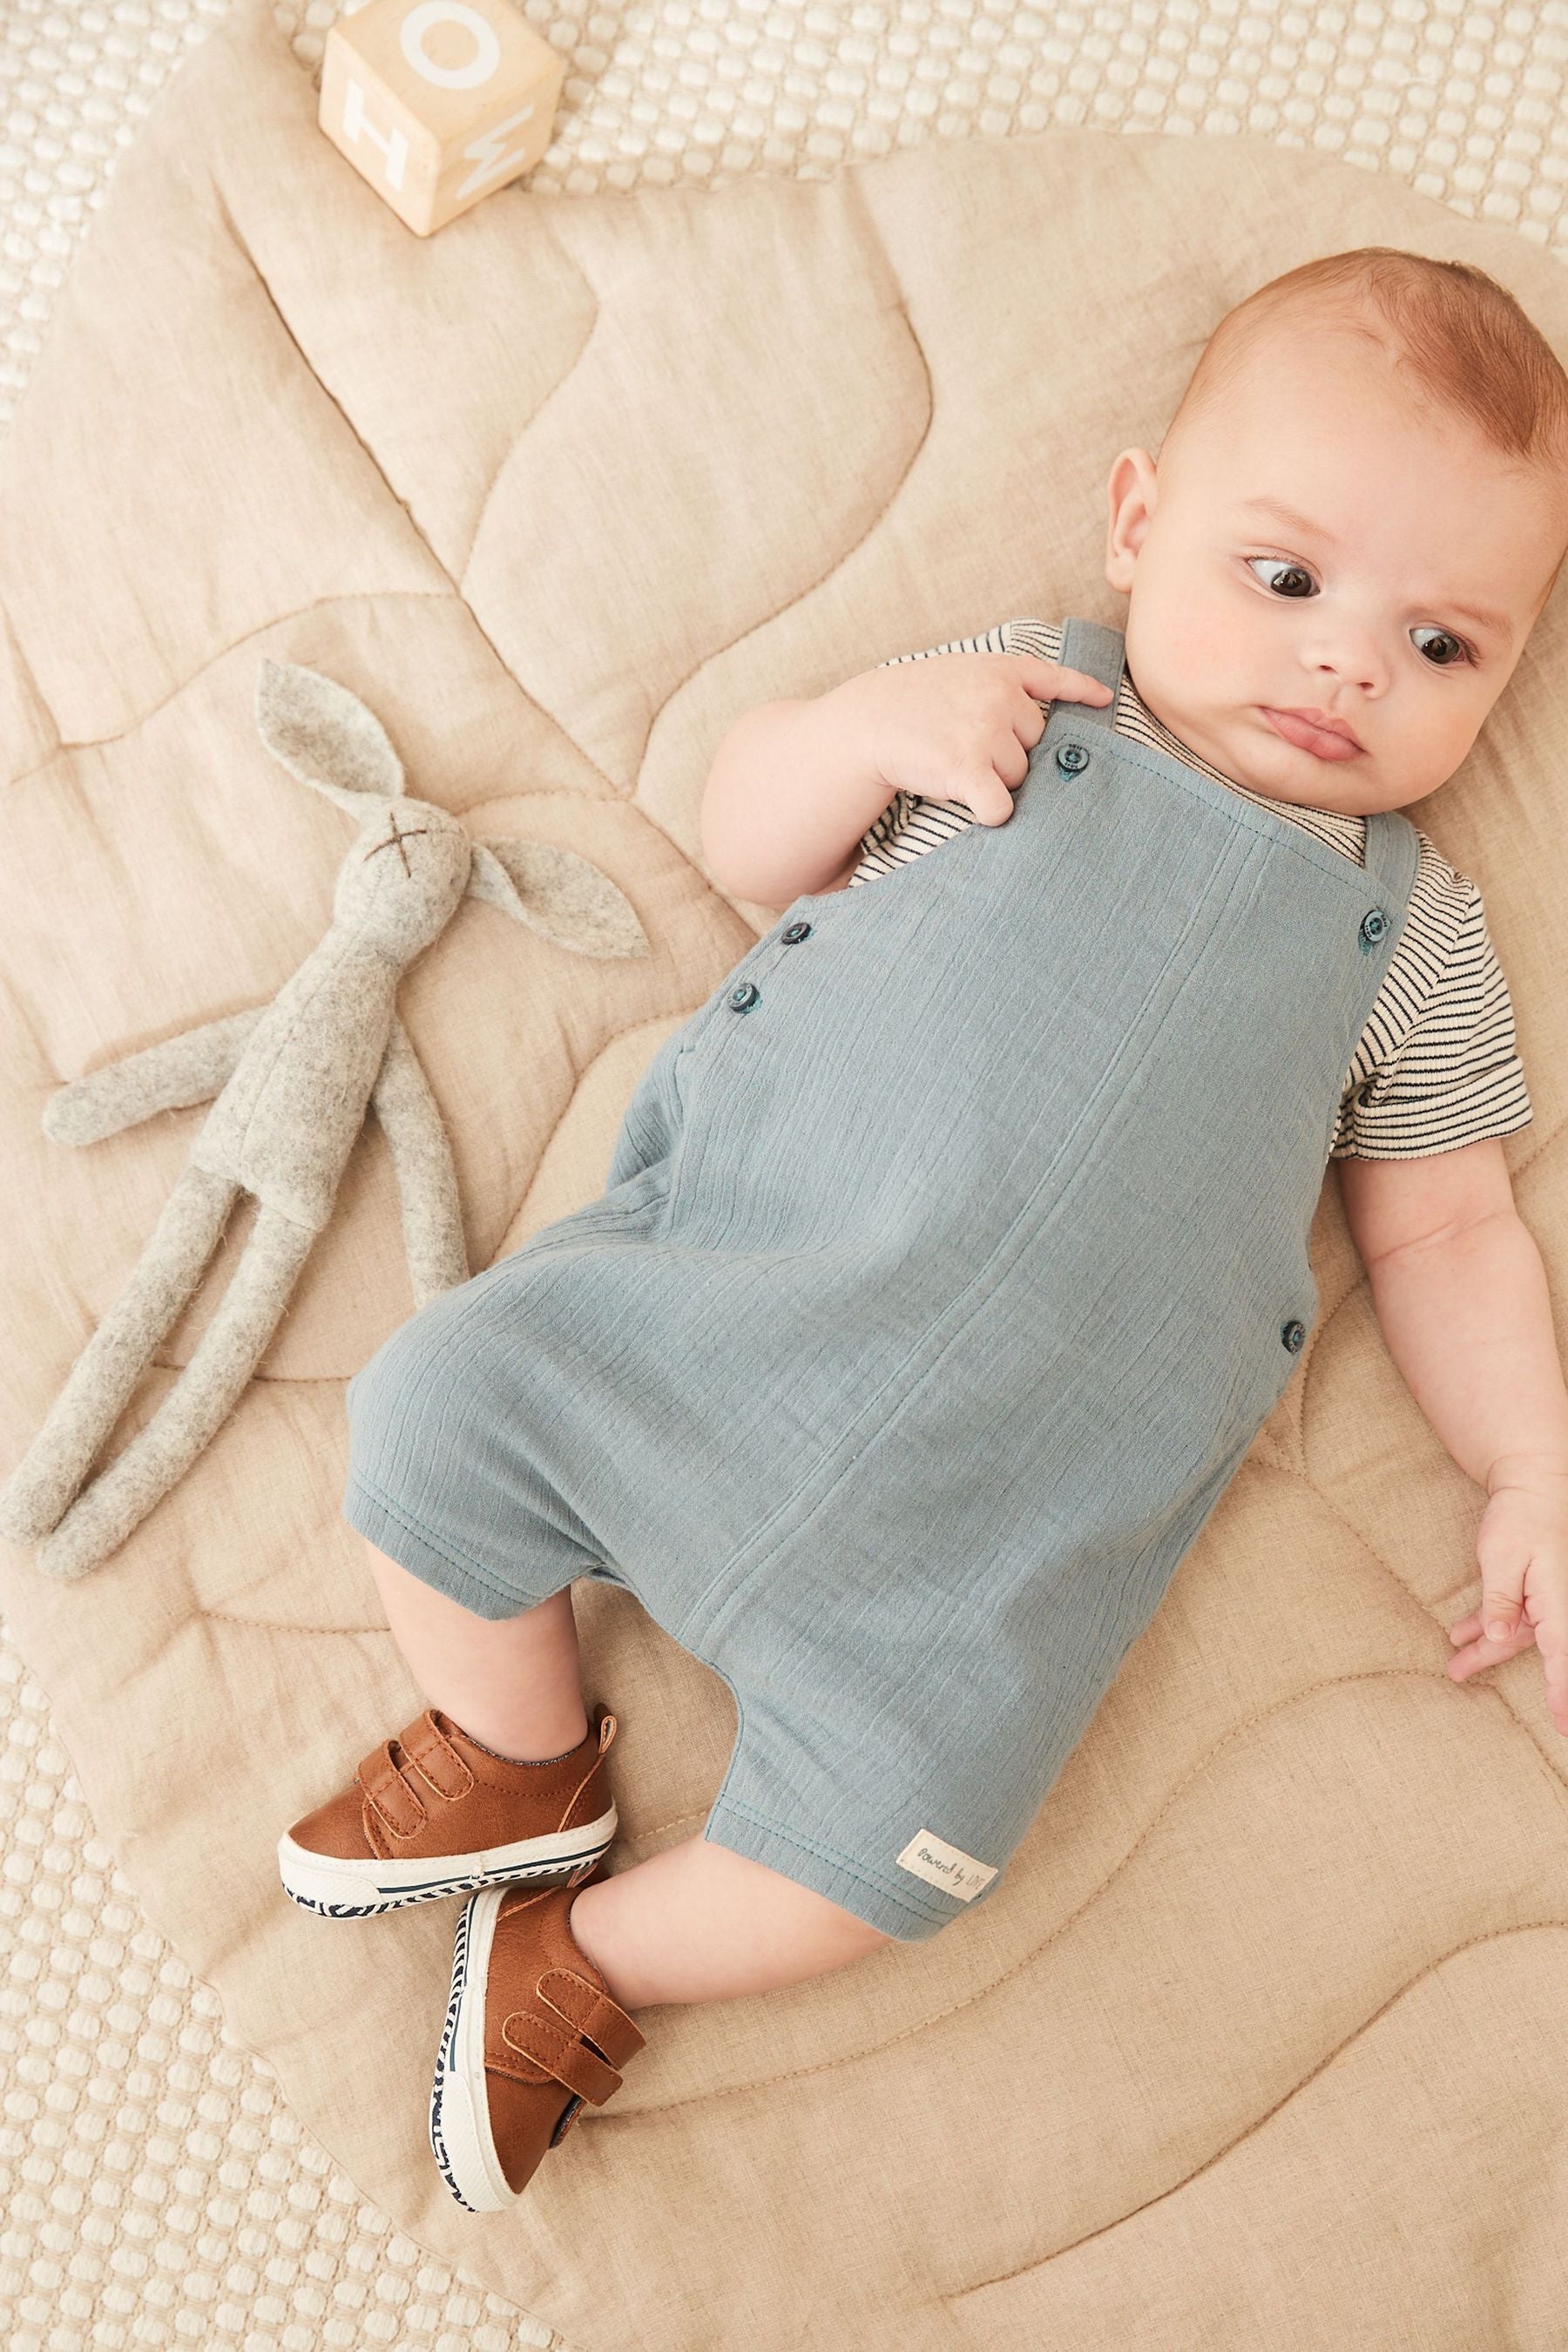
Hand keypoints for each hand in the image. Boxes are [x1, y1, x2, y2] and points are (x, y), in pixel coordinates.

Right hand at [835, 652, 1113, 827]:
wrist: (865, 723)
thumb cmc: (911, 703)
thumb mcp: (958, 672)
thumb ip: (1000, 683)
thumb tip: (1047, 716)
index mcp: (1000, 669)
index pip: (1054, 679)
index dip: (1082, 692)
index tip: (1104, 701)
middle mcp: (998, 697)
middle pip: (1035, 744)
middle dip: (1009, 753)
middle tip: (966, 746)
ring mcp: (984, 732)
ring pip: (1018, 777)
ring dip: (993, 780)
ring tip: (953, 763)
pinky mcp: (967, 769)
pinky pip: (1001, 807)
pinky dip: (990, 813)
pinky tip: (969, 802)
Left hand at [1447, 1458, 1567, 1734]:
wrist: (1534, 1485)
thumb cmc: (1522, 1519)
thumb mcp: (1503, 1559)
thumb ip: (1502, 1603)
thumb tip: (1502, 1640)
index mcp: (1560, 1602)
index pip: (1564, 1658)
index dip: (1563, 1694)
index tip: (1563, 1725)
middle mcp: (1560, 1606)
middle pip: (1549, 1654)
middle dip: (1544, 1687)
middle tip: (1557, 1732)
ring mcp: (1548, 1600)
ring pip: (1520, 1638)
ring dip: (1487, 1653)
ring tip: (1454, 1670)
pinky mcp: (1533, 1592)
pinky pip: (1512, 1619)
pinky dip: (1487, 1627)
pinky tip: (1459, 1638)